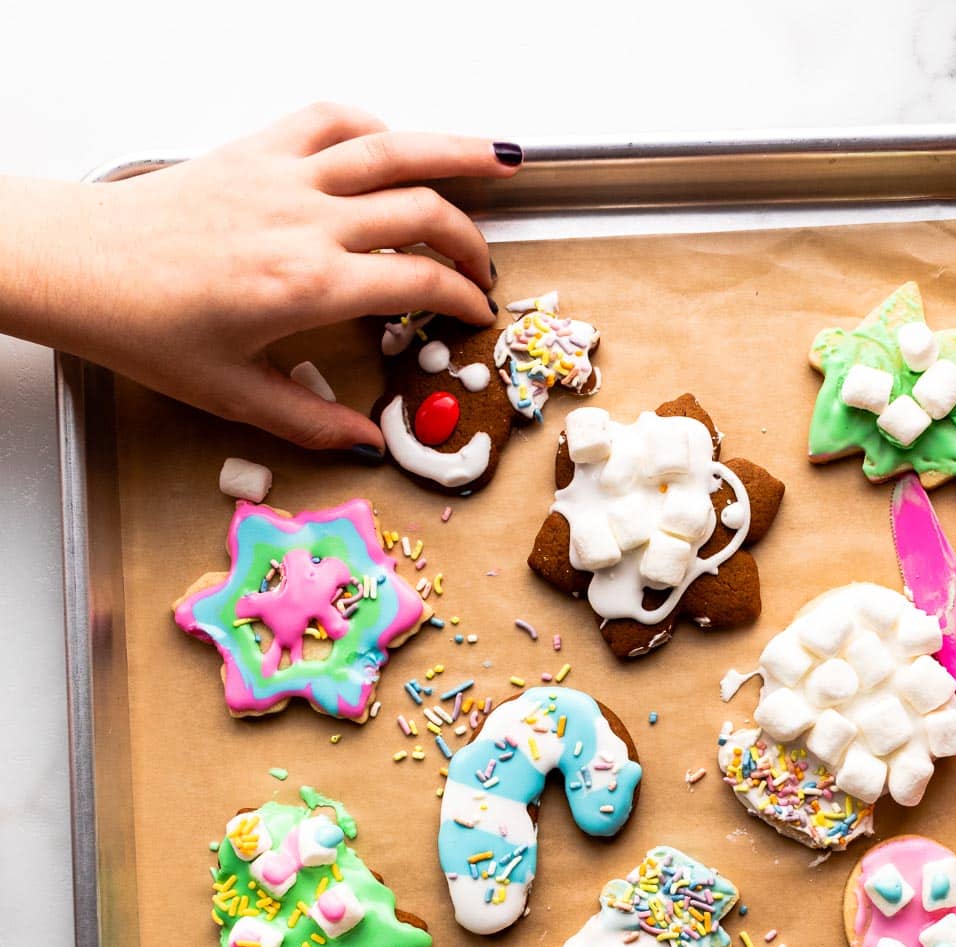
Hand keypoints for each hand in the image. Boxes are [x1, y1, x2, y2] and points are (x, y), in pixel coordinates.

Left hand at [0, 105, 520, 448]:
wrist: (83, 268)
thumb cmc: (148, 331)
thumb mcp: (234, 395)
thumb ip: (311, 422)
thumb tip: (368, 446)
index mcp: (308, 287)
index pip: (416, 281)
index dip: (461, 298)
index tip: (478, 314)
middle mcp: (305, 222)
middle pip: (420, 212)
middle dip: (468, 238)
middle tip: (486, 266)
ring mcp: (283, 177)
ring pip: (391, 149)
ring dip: (454, 151)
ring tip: (501, 160)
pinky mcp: (256, 151)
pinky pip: (330, 120)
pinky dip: (373, 125)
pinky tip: (394, 145)